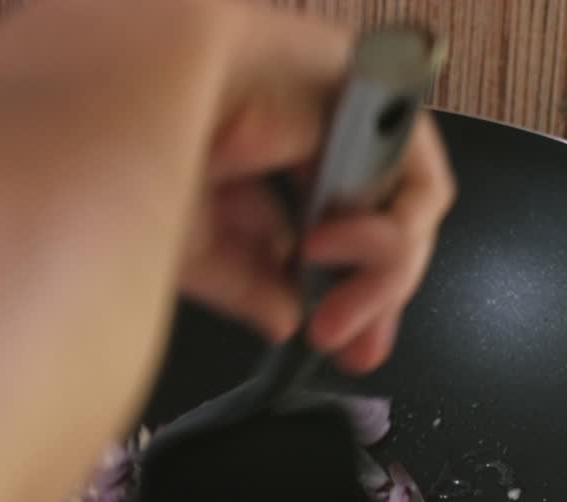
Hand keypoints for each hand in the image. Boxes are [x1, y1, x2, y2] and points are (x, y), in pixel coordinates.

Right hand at [178, 6, 454, 371]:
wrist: (146, 85)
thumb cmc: (146, 144)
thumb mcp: (195, 244)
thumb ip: (247, 284)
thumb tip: (284, 319)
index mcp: (273, 161)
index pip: (336, 239)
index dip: (352, 298)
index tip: (351, 350)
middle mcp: (317, 137)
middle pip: (379, 230)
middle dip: (372, 300)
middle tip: (341, 342)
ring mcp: (351, 117)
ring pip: (403, 216)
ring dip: (377, 281)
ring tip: (329, 310)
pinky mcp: (381, 99)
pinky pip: (420, 183)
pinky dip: (389, 234)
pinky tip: (333, 247)